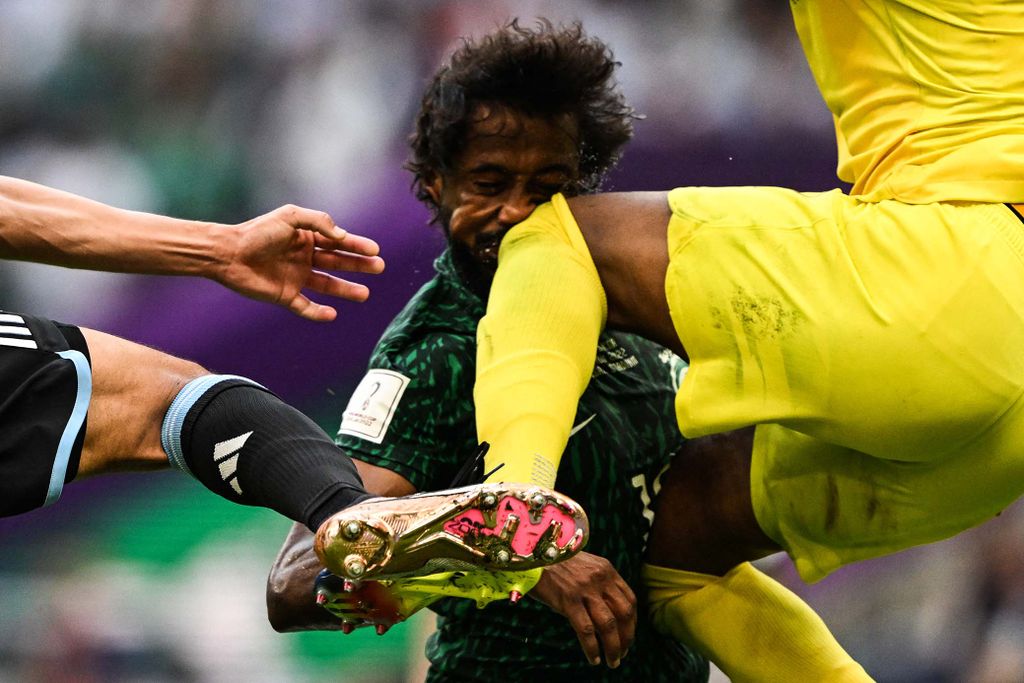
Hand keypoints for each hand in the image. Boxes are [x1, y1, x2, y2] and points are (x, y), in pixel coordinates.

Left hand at [219, 204, 384, 321]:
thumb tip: (342, 236)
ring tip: (365, 294)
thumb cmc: (257, 232)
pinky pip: (306, 307)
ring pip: (327, 285)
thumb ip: (319, 221)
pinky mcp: (285, 296)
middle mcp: (303, 258)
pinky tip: (332, 314)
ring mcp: (296, 278)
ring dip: (346, 290)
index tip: (375, 250)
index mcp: (306, 238)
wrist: (228, 253)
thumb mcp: (291, 216)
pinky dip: (318, 312)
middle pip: (338, 263)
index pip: (337, 242)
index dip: (357, 246)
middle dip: (359, 266)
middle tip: (379, 267)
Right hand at [529, 551, 635, 668]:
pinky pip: (586, 630)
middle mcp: (600, 578)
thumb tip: (608, 614)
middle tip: (622, 653)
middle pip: (624, 613)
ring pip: (608, 625)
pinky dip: (592, 648)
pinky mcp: (568, 600)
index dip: (632, 622)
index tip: (628, 636)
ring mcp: (584, 589)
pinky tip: (593, 658)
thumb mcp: (584, 567)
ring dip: (614, 647)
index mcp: (606, 569)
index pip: (629, 600)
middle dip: (627, 637)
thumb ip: (598, 584)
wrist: (530, 554)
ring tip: (612, 661)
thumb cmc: (554, 564)